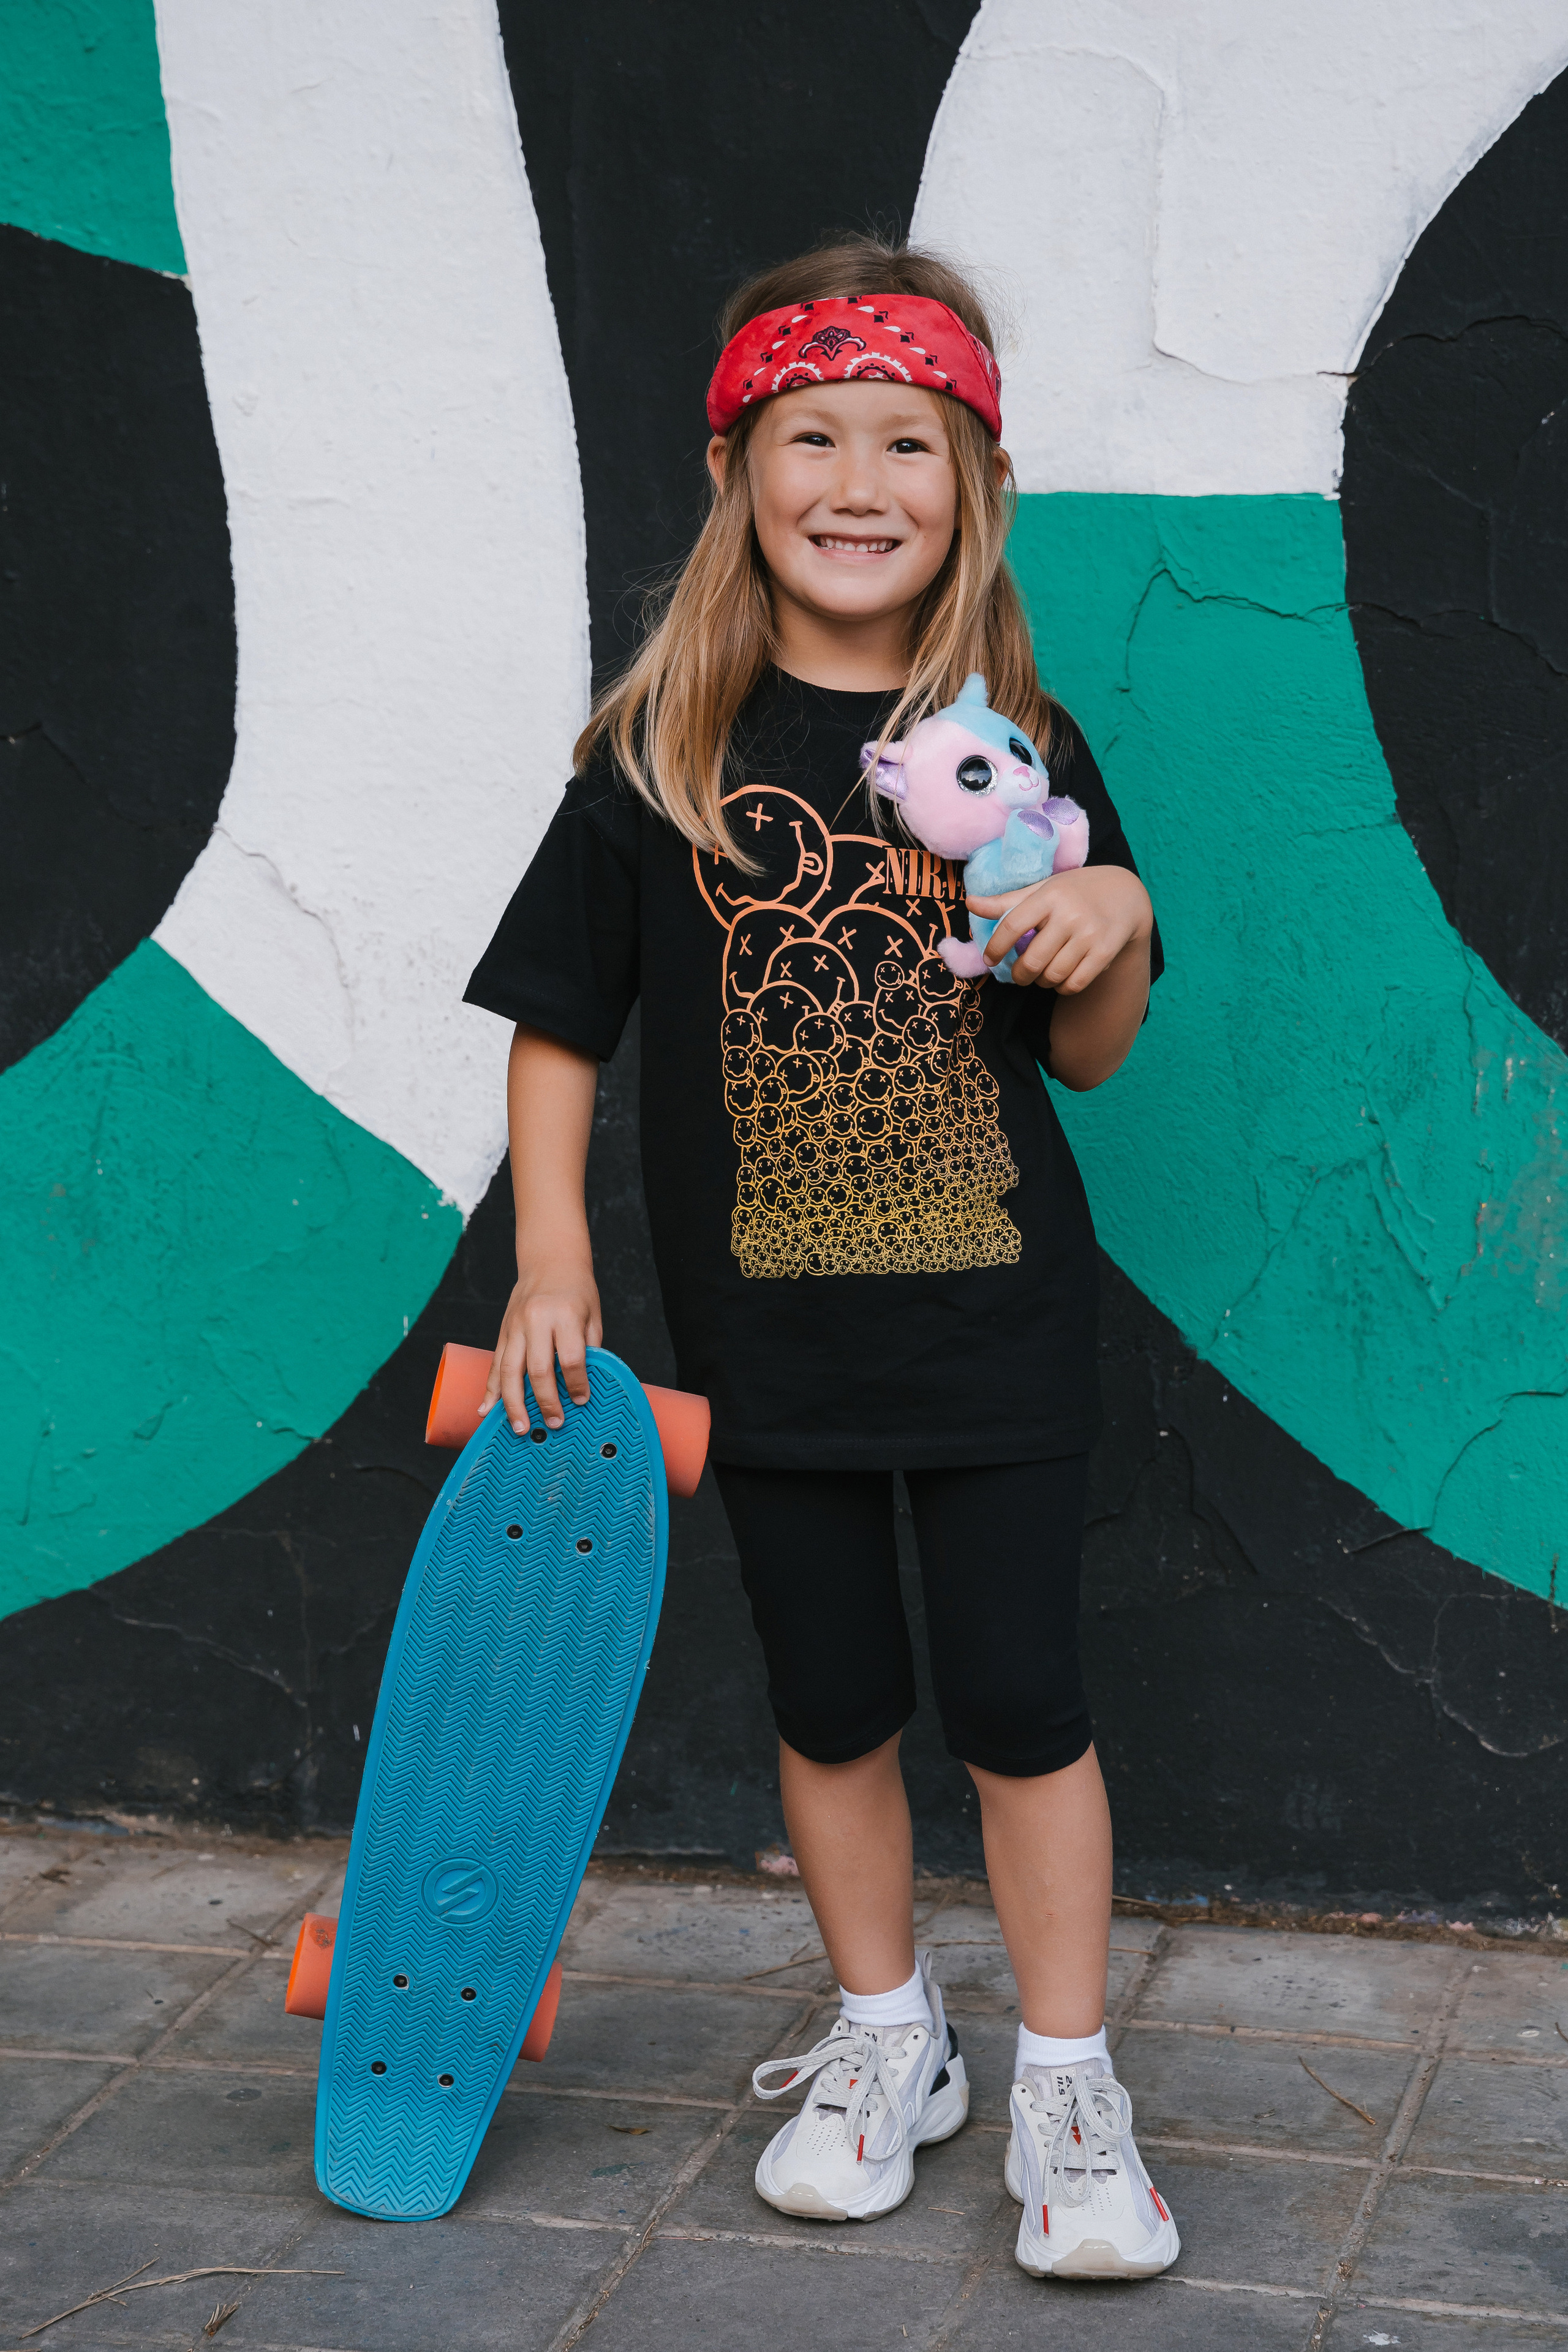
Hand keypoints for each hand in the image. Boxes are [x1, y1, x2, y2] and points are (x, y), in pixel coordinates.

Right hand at [480, 1247, 602, 1433]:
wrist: (549, 1262)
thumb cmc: (576, 1291)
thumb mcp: (592, 1316)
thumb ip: (589, 1350)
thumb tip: (583, 1387)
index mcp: (564, 1315)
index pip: (570, 1358)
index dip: (577, 1383)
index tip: (581, 1401)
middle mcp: (535, 1321)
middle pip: (536, 1369)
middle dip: (545, 1401)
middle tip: (553, 1423)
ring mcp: (515, 1326)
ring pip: (508, 1370)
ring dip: (513, 1403)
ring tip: (520, 1427)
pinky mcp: (502, 1331)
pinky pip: (494, 1364)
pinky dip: (490, 1389)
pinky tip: (486, 1409)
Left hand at [967, 865, 1151, 993]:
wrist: (1126, 894)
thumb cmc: (1075, 892)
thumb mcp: (1043, 889)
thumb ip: (1007, 902)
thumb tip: (970, 904)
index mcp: (1049, 895)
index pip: (1012, 924)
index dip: (995, 947)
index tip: (990, 960)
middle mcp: (1070, 914)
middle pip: (1033, 960)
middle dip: (1020, 974)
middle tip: (1019, 975)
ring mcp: (1089, 934)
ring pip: (1053, 976)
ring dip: (1042, 982)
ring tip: (1042, 975)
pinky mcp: (1106, 952)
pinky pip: (1075, 984)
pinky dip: (1062, 988)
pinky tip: (1061, 979)